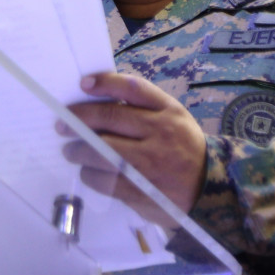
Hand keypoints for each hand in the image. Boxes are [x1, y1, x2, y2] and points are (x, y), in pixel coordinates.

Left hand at [58, 72, 206, 212]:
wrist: (212, 189)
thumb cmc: (182, 147)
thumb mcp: (173, 119)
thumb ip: (143, 107)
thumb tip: (96, 99)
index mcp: (167, 112)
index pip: (132, 89)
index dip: (104, 83)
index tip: (82, 84)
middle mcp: (159, 134)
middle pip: (109, 118)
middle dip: (79, 120)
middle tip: (62, 124)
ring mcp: (150, 164)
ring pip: (102, 152)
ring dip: (79, 151)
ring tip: (70, 151)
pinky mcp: (143, 192)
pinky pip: (106, 181)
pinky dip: (90, 175)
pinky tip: (87, 171)